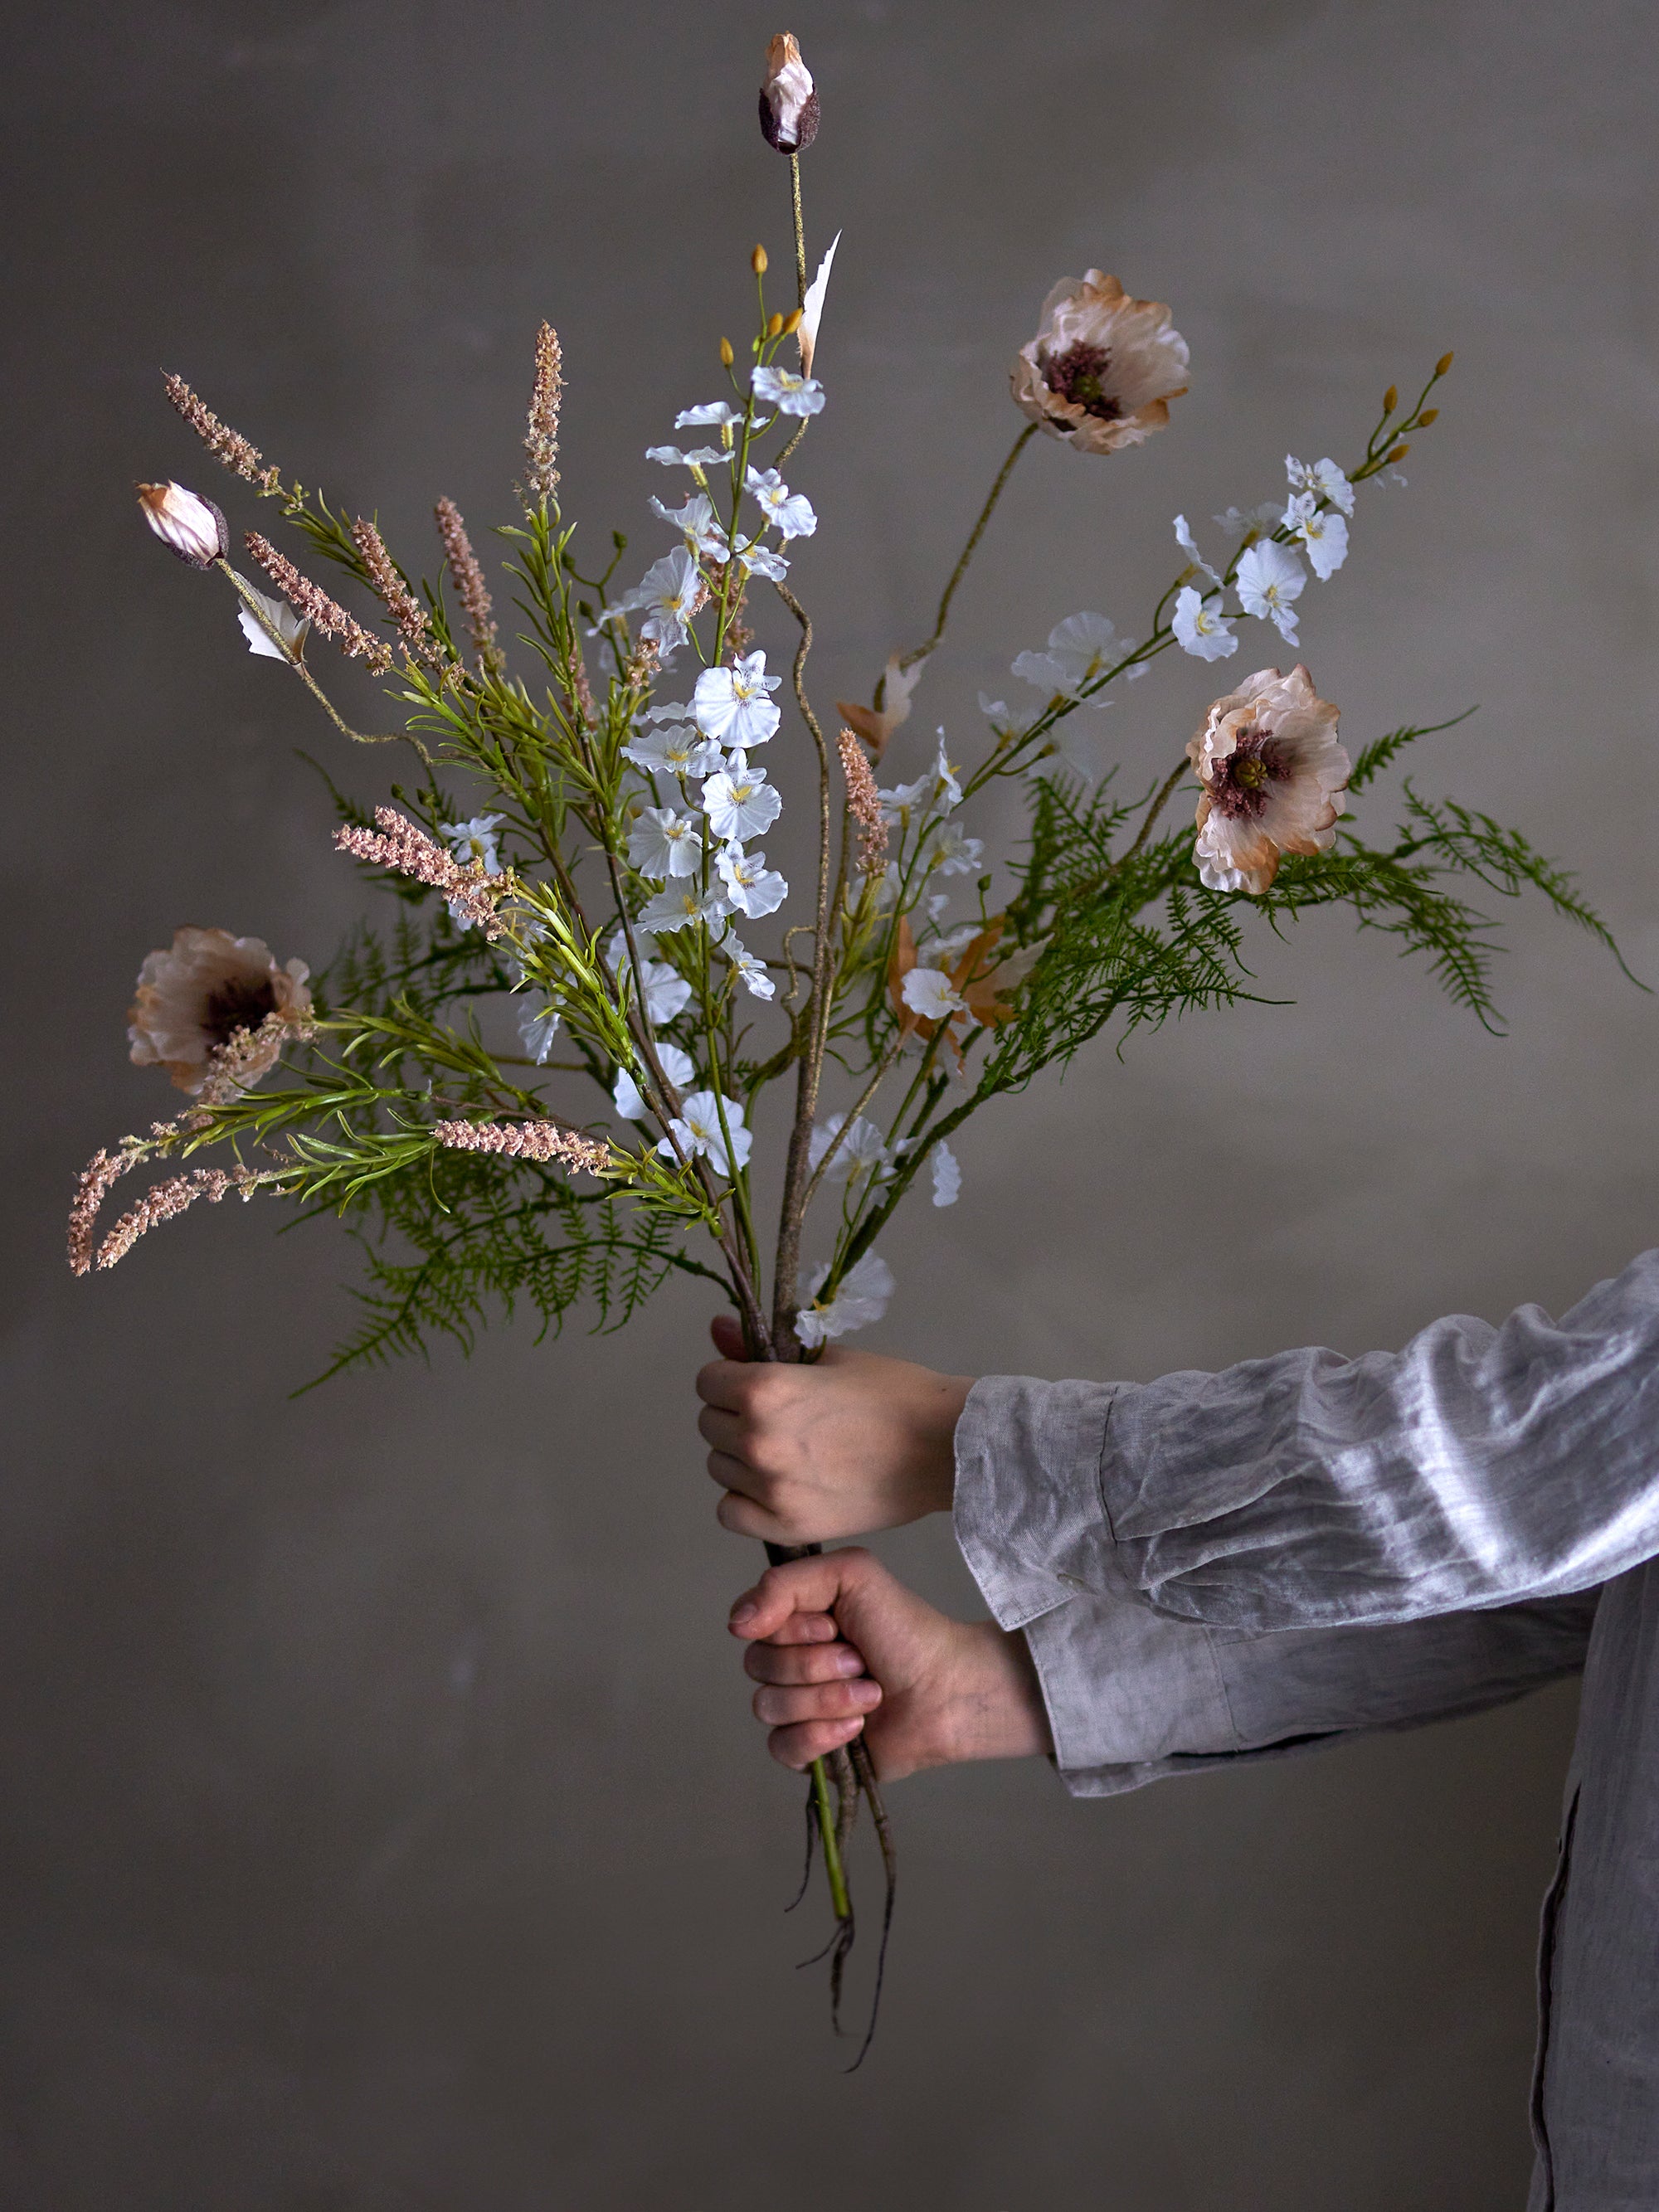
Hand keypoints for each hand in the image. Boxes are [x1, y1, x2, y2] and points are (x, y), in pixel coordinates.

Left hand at [697, 1312, 973, 1543]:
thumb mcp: (830, 1358)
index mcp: (764, 1389)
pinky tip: (778, 1488)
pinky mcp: (787, 1526)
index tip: (759, 1384)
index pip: (708, 1382)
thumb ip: (762, 1350)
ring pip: (719, 1468)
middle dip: (735, 1416)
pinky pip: (730, 1513)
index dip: (731, 1379)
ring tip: (787, 1453)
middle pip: (709, 1425)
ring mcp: (769, 1488)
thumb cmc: (894, 1392)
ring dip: (741, 1458)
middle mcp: (756, 1439)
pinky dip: (746, 1501)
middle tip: (780, 1418)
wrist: (943, 1449)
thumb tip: (717, 1329)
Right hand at [728, 1547, 1050, 1780]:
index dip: (790, 1629)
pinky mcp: (809, 1751)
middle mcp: (789, 1662)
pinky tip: (856, 1728)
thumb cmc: (905, 1628)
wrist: (946, 1688)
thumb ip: (785, 1583)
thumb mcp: (851, 1575)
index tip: (834, 1626)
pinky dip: (820, 1736)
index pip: (750, 1625)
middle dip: (816, 1665)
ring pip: (768, 1707)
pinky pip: (782, 1747)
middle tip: (861, 1661)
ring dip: (827, 1699)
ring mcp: (797, 1708)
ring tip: (870, 1695)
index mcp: (793, 1621)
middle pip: (757, 1666)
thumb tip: (735, 1624)